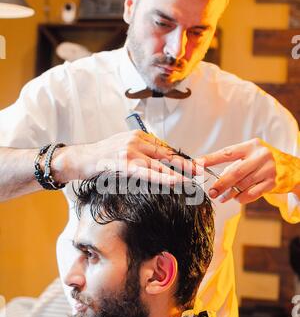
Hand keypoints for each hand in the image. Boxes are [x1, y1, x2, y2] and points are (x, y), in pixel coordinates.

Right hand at [53, 130, 195, 184]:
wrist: (82, 159)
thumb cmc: (102, 157)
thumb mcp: (123, 147)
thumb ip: (140, 151)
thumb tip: (158, 161)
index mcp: (138, 135)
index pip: (164, 147)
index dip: (179, 157)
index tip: (192, 164)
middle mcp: (136, 140)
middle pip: (166, 154)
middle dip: (184, 163)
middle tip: (200, 169)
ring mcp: (131, 152)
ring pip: (160, 164)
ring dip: (178, 172)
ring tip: (193, 178)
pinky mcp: (125, 164)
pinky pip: (148, 173)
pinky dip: (163, 177)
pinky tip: (175, 181)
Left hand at [199, 138, 298, 204]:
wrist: (284, 167)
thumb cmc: (256, 161)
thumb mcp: (245, 156)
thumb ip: (229, 164)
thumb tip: (206, 172)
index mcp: (250, 146)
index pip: (227, 153)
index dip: (210, 159)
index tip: (196, 165)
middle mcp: (260, 155)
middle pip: (236, 172)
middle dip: (221, 184)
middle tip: (211, 192)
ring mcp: (268, 169)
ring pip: (243, 185)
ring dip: (230, 193)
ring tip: (222, 197)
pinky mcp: (272, 182)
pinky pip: (252, 194)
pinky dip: (242, 198)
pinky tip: (237, 198)